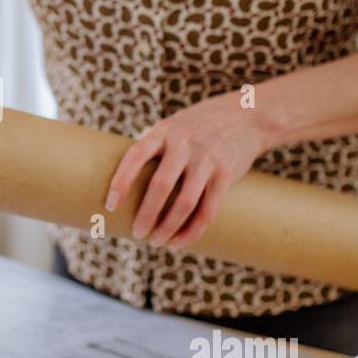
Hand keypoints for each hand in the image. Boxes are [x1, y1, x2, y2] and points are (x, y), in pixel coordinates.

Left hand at [104, 91, 268, 250]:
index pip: (136, 156)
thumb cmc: (198, 126)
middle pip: (161, 185)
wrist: (246, 115)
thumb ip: (153, 148)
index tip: (110, 206)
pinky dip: (192, 231)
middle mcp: (185, 143)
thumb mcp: (173, 126)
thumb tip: (122, 179)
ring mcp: (207, 158)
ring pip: (185, 202)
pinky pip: (207, 210)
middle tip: (136, 233)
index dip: (121, 181)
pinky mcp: (226, 173)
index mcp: (164, 131)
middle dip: (146, 214)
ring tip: (156, 242)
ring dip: (168, 228)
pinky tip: (179, 243)